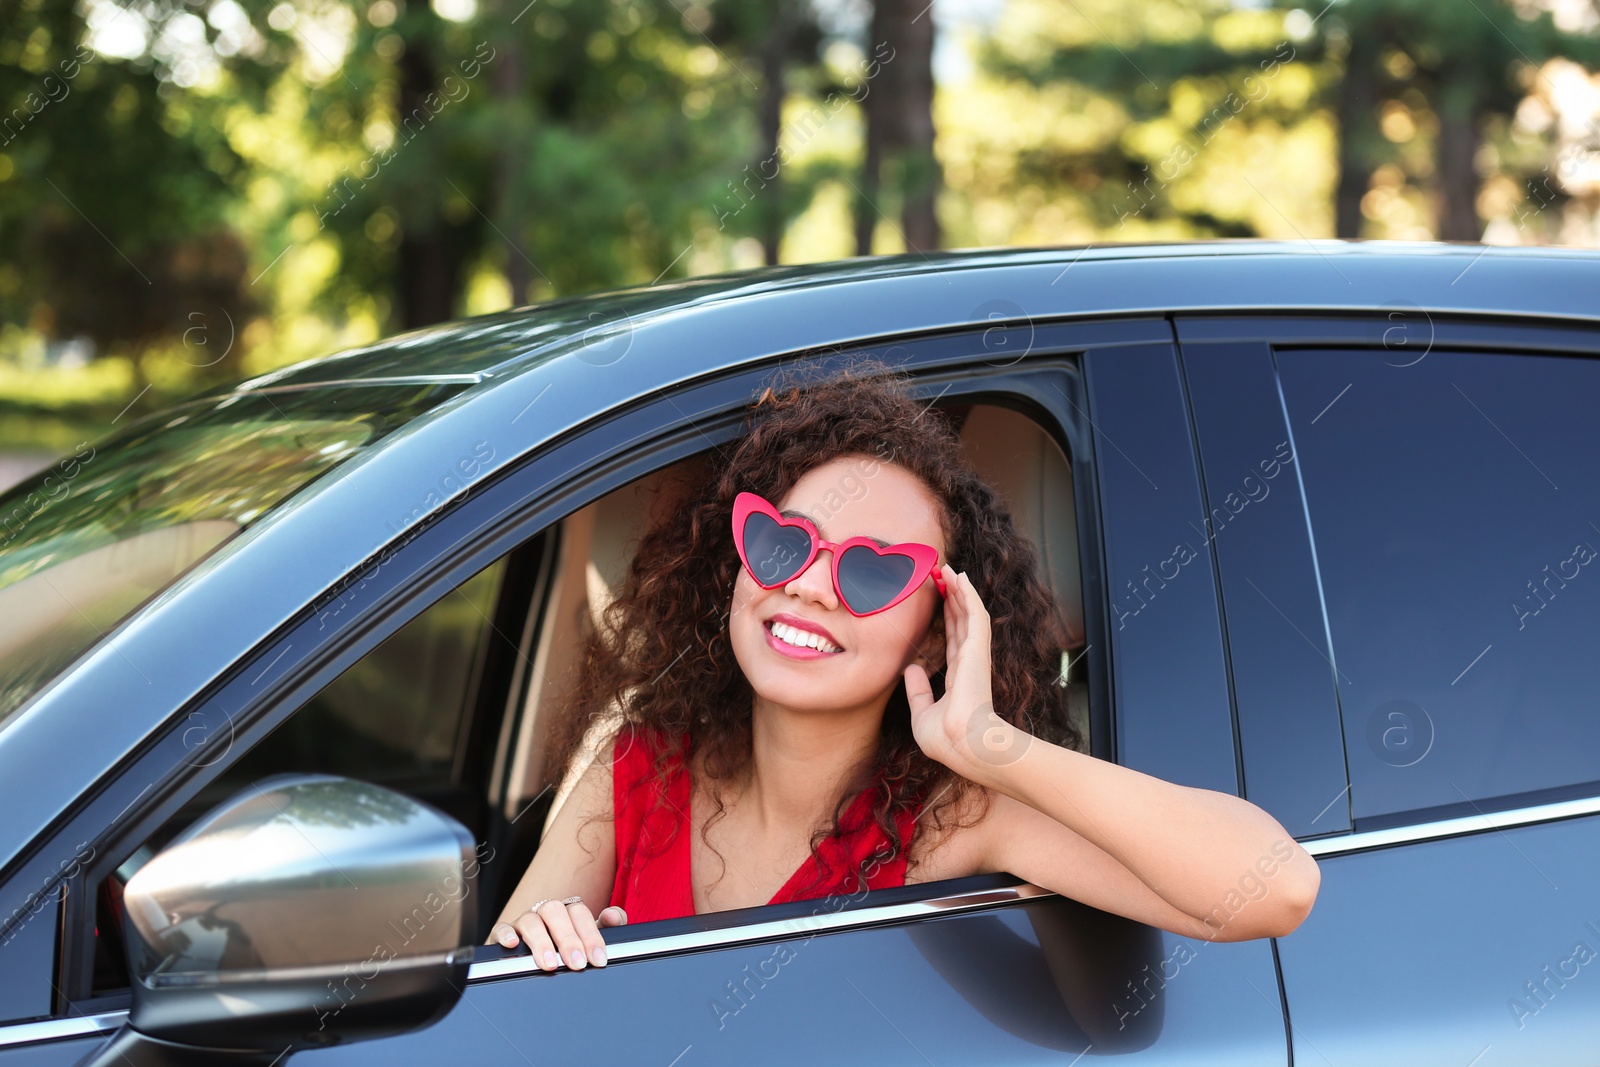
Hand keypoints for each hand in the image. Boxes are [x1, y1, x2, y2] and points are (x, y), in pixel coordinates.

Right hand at [488, 898, 626, 970]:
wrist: (535, 961)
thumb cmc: (566, 949)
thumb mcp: (588, 941)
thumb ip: (606, 928)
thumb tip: (614, 916)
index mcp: (567, 912)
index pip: (580, 912)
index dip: (591, 935)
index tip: (598, 959)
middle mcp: (545, 913)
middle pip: (556, 912)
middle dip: (568, 939)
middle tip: (577, 963)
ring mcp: (524, 922)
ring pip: (531, 920)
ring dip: (541, 941)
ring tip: (549, 964)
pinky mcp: (503, 934)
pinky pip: (501, 928)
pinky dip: (506, 934)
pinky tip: (514, 945)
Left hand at [903, 564, 1005, 780]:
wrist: (962, 745)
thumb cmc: (946, 739)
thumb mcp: (922, 713)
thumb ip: (918, 691)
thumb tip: (911, 670)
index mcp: (959, 676)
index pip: (953, 640)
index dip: (948, 618)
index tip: (940, 600)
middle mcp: (968, 662)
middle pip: (961, 621)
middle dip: (953, 598)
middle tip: (942, 575)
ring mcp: (975, 654)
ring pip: (969, 613)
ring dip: (961, 590)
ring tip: (950, 569)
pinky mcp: (977, 649)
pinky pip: (975, 615)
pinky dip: (969, 595)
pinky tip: (961, 577)